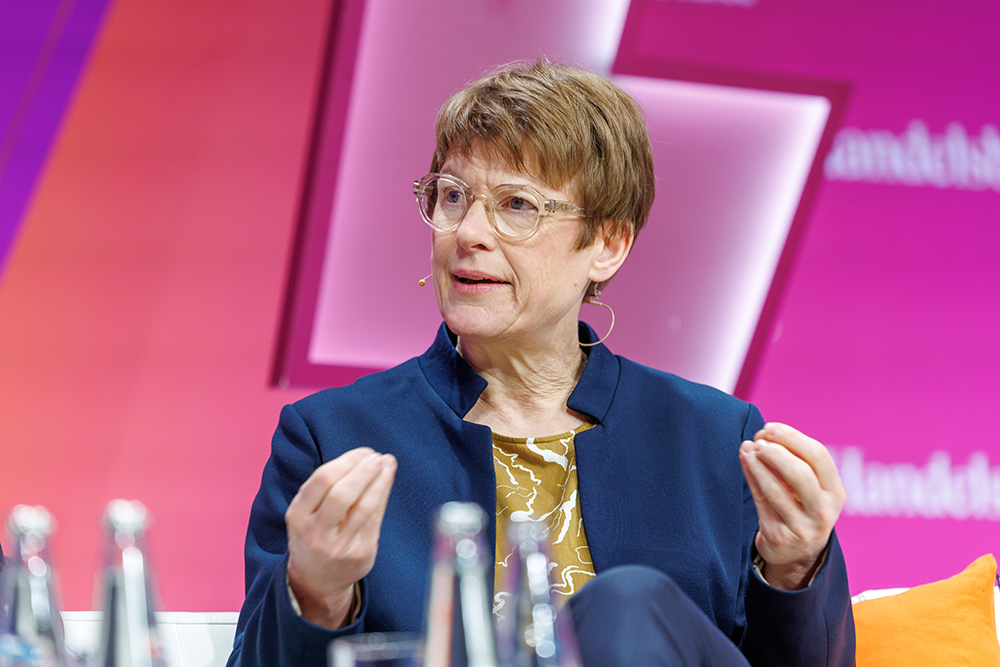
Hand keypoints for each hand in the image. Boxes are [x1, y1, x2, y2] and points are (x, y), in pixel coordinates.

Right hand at [285, 447, 396, 627]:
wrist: (317, 580)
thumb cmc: (315, 533)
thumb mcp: (306, 512)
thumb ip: (327, 487)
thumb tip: (365, 456)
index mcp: (297, 516)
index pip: (322, 481)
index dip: (346, 462)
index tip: (363, 452)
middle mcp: (315, 533)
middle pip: (342, 494)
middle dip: (363, 471)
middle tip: (376, 456)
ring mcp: (339, 546)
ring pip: (364, 507)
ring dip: (379, 480)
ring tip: (387, 463)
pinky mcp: (361, 554)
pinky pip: (375, 519)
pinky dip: (383, 495)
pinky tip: (387, 481)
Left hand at [739, 423, 844, 590]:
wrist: (797, 554)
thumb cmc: (801, 507)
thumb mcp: (812, 488)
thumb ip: (796, 461)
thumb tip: (765, 434)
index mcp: (836, 492)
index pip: (819, 457)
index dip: (792, 438)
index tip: (770, 427)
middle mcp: (823, 511)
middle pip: (801, 474)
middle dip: (777, 453)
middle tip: (759, 440)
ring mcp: (802, 527)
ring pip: (776, 490)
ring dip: (758, 465)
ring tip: (746, 447)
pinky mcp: (779, 537)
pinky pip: (761, 503)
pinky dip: (751, 478)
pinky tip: (745, 462)